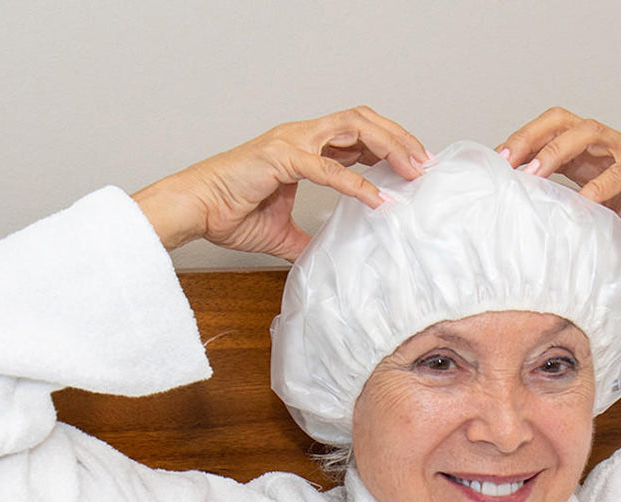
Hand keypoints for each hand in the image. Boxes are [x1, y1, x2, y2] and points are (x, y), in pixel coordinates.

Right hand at [133, 107, 429, 259]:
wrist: (195, 210)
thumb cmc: (229, 215)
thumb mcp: (282, 235)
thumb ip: (308, 241)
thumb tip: (327, 260)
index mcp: (304, 148)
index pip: (357, 135)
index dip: (389, 145)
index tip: (413, 168)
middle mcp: (301, 137)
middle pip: (363, 121)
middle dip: (399, 138)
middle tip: (424, 165)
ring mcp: (292, 142)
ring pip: (352, 128)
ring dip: (388, 147)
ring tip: (412, 171)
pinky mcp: (281, 158)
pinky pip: (328, 168)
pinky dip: (357, 183)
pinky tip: (378, 200)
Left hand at [497, 108, 620, 270]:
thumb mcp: (604, 228)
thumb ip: (576, 230)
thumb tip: (539, 257)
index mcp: (592, 158)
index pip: (549, 136)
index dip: (521, 145)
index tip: (494, 167)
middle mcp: (608, 147)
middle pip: (561, 122)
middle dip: (528, 137)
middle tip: (503, 161)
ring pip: (588, 133)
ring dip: (556, 151)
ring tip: (533, 173)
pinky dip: (601, 184)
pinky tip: (583, 201)